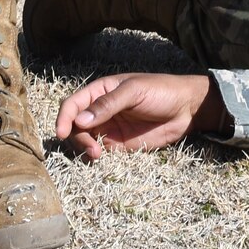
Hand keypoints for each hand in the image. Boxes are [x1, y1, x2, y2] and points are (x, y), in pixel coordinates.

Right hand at [55, 72, 223, 159]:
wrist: (187, 109)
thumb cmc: (162, 91)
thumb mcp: (134, 91)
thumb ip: (108, 104)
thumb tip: (80, 120)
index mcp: (101, 91)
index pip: (73, 104)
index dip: (64, 117)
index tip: (61, 132)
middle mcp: (100, 110)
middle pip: (74, 124)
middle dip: (75, 136)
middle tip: (90, 147)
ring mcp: (108, 127)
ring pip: (83, 139)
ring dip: (83, 147)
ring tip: (97, 153)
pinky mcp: (118, 144)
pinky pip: (98, 150)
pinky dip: (93, 155)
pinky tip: (100, 157)